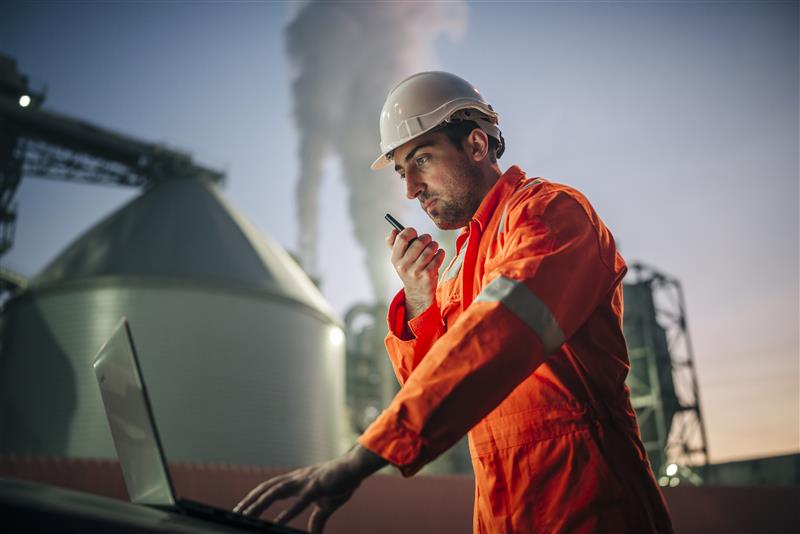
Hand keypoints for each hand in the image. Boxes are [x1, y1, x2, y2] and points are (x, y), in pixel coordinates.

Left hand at [234, 445, 386, 532]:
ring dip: (259, 504)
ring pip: (275, 492)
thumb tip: (313, 533)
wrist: (356, 468)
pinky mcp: (316, 487)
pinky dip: (286, 512)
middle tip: (234, 513)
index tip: (241, 508)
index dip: (254, 497)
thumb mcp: (326, 504)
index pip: (269, 488)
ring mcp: (305, 482)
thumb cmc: (341, 482)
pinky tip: (276, 522)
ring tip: (246, 515)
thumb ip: (317, 519)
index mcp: (296, 482)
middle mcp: (296, 479)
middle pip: (266, 488)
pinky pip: (299, 502)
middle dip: (250, 501)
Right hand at [387, 227, 445, 319]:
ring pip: (430, 249)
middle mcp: (404, 265)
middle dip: (426, 238)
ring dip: (434, 245)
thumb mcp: (399, 260)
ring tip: (433, 247)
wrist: (418, 292)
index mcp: (395, 259)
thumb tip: (394, 231)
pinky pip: (438, 257)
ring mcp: (416, 271)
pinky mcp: (428, 275)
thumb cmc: (410, 271)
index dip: (410, 232)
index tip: (414, 233)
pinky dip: (440, 253)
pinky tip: (438, 254)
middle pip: (419, 242)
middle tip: (428, 239)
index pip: (402, 238)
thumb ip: (394, 244)